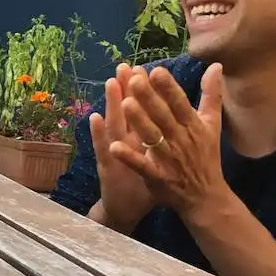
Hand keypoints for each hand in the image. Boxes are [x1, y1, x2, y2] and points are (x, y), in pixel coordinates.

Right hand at [90, 64, 155, 228]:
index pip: (142, 109)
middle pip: (126, 111)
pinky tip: (94, 118)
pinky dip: (98, 133)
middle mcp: (125, 140)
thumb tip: (181, 118)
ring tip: (110, 82)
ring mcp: (114, 152)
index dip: (143, 90)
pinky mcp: (108, 167)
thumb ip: (166, 136)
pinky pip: (103, 148)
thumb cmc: (146, 181)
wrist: (126, 209)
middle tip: (125, 65)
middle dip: (126, 88)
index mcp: (140, 137)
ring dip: (111, 103)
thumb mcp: (156, 157)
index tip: (144, 67)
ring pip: (113, 124)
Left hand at [109, 63, 233, 219]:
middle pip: (163, 117)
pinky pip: (142, 166)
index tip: (156, 71)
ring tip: (124, 104)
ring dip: (139, 122)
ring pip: (152, 138)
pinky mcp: (158, 178)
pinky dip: (129, 157)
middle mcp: (181, 140)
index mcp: (193, 126)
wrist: (207, 197)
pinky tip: (114, 147)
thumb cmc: (206, 156)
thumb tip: (215, 65)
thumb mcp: (212, 125)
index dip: (168, 88)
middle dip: (149, 99)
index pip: (180, 103)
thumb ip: (211, 95)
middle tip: (134, 80)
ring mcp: (169, 159)